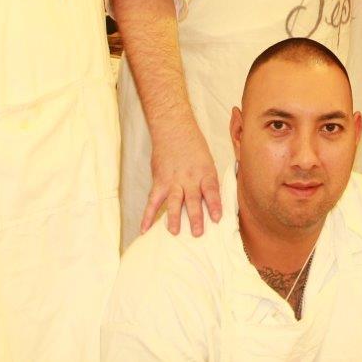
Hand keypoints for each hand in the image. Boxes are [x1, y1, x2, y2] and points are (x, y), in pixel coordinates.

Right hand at [143, 121, 221, 236]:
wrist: (173, 128)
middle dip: (196, 217)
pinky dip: (147, 215)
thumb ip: (208, 181)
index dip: (215, 204)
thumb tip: (214, 201)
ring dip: (174, 218)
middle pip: (193, 199)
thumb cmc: (194, 145)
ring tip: (175, 232)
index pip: (211, 190)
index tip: (218, 218)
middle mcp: (189, 178)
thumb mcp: (208, 160)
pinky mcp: (159, 181)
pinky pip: (153, 201)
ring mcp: (173, 180)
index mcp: (205, 172)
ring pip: (174, 201)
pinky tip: (144, 229)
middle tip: (197, 233)